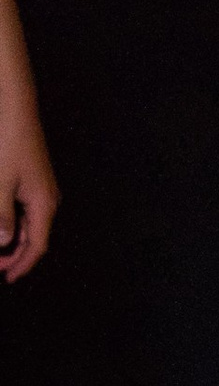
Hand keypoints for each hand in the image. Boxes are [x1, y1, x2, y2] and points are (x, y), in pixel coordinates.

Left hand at [0, 104, 55, 280]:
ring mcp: (40, 189)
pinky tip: (1, 223)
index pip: (37, 245)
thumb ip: (1, 216)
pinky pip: (24, 211)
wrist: (13, 107)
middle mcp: (47, 199)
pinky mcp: (30, 180)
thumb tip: (2, 243)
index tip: (6, 278)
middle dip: (14, 255)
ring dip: (12, 239)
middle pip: (34, 238)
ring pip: (28, 225)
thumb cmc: (8, 140)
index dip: (21, 264)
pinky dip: (12, 222)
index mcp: (44, 203)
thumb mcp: (0, 182)